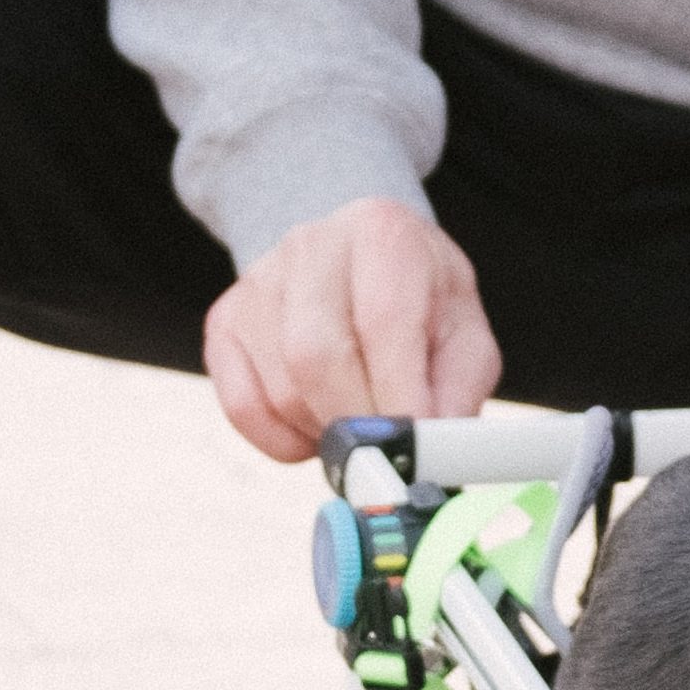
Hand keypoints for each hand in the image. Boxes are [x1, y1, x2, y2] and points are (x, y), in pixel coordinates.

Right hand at [203, 197, 501, 461]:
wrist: (363, 268)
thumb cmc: (422, 307)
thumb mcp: (464, 336)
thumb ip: (458, 391)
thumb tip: (431, 450)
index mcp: (382, 233)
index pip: (382, 322)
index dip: (397, 398)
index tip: (413, 448)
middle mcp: (311, 244)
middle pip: (317, 358)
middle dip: (356, 426)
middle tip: (385, 456)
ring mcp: (258, 281)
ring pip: (282, 391)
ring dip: (325, 433)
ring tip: (357, 422)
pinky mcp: (224, 322)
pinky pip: (242, 407)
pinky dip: (283, 440)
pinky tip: (315, 425)